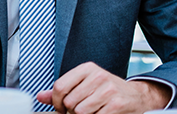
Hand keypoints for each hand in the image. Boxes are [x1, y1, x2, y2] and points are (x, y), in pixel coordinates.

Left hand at [37, 62, 170, 113]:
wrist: (136, 96)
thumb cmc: (106, 90)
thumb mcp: (84, 84)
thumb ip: (62, 90)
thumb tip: (40, 97)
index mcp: (86, 68)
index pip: (60, 86)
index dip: (56, 102)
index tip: (60, 108)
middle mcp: (97, 75)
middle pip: (70, 101)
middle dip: (72, 111)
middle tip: (79, 110)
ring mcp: (107, 89)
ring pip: (81, 111)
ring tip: (91, 111)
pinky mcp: (117, 103)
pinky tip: (100, 113)